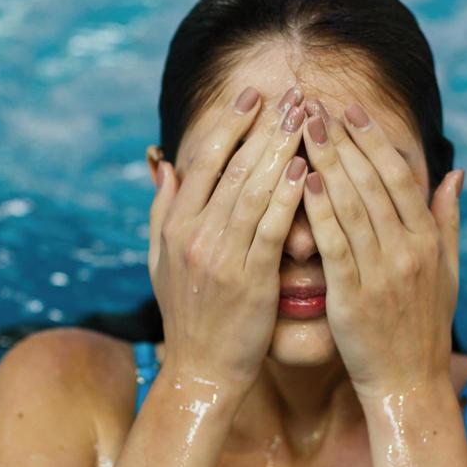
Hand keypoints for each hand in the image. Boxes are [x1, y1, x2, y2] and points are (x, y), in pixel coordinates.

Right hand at [148, 86, 308, 387]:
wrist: (201, 372)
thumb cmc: (188, 316)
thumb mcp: (161, 260)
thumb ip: (163, 209)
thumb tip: (164, 162)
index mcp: (175, 226)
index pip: (204, 161)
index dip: (228, 124)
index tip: (253, 94)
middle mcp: (193, 235)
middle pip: (232, 167)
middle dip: (264, 127)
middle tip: (291, 95)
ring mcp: (219, 257)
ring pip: (252, 190)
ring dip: (281, 150)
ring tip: (304, 119)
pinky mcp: (248, 281)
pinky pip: (270, 229)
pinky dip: (287, 197)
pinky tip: (306, 170)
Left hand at [298, 98, 465, 397]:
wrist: (410, 385)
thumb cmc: (423, 328)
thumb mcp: (447, 272)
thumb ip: (448, 220)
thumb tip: (456, 173)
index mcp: (428, 240)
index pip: (398, 176)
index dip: (372, 140)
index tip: (348, 110)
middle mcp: (408, 250)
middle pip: (372, 182)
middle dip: (341, 139)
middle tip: (314, 106)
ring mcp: (382, 273)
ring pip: (352, 205)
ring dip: (326, 162)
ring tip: (301, 130)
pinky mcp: (354, 297)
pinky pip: (335, 245)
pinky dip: (320, 210)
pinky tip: (303, 182)